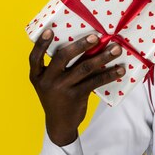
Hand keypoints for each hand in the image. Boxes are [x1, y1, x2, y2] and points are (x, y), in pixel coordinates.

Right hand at [28, 29, 124, 145]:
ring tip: (117, 50)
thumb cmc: (57, 96)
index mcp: (37, 75)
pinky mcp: (76, 96)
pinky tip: (120, 70)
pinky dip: (109, 74)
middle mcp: (47, 81)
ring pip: (84, 68)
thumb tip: (86, 44)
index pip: (34, 57)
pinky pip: (95, 81)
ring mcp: (61, 89)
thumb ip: (59, 68)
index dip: (41, 43)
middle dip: (81, 45)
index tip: (49, 30)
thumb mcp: (50, 83)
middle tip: (96, 37)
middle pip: (63, 57)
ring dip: (102, 57)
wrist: (60, 124)